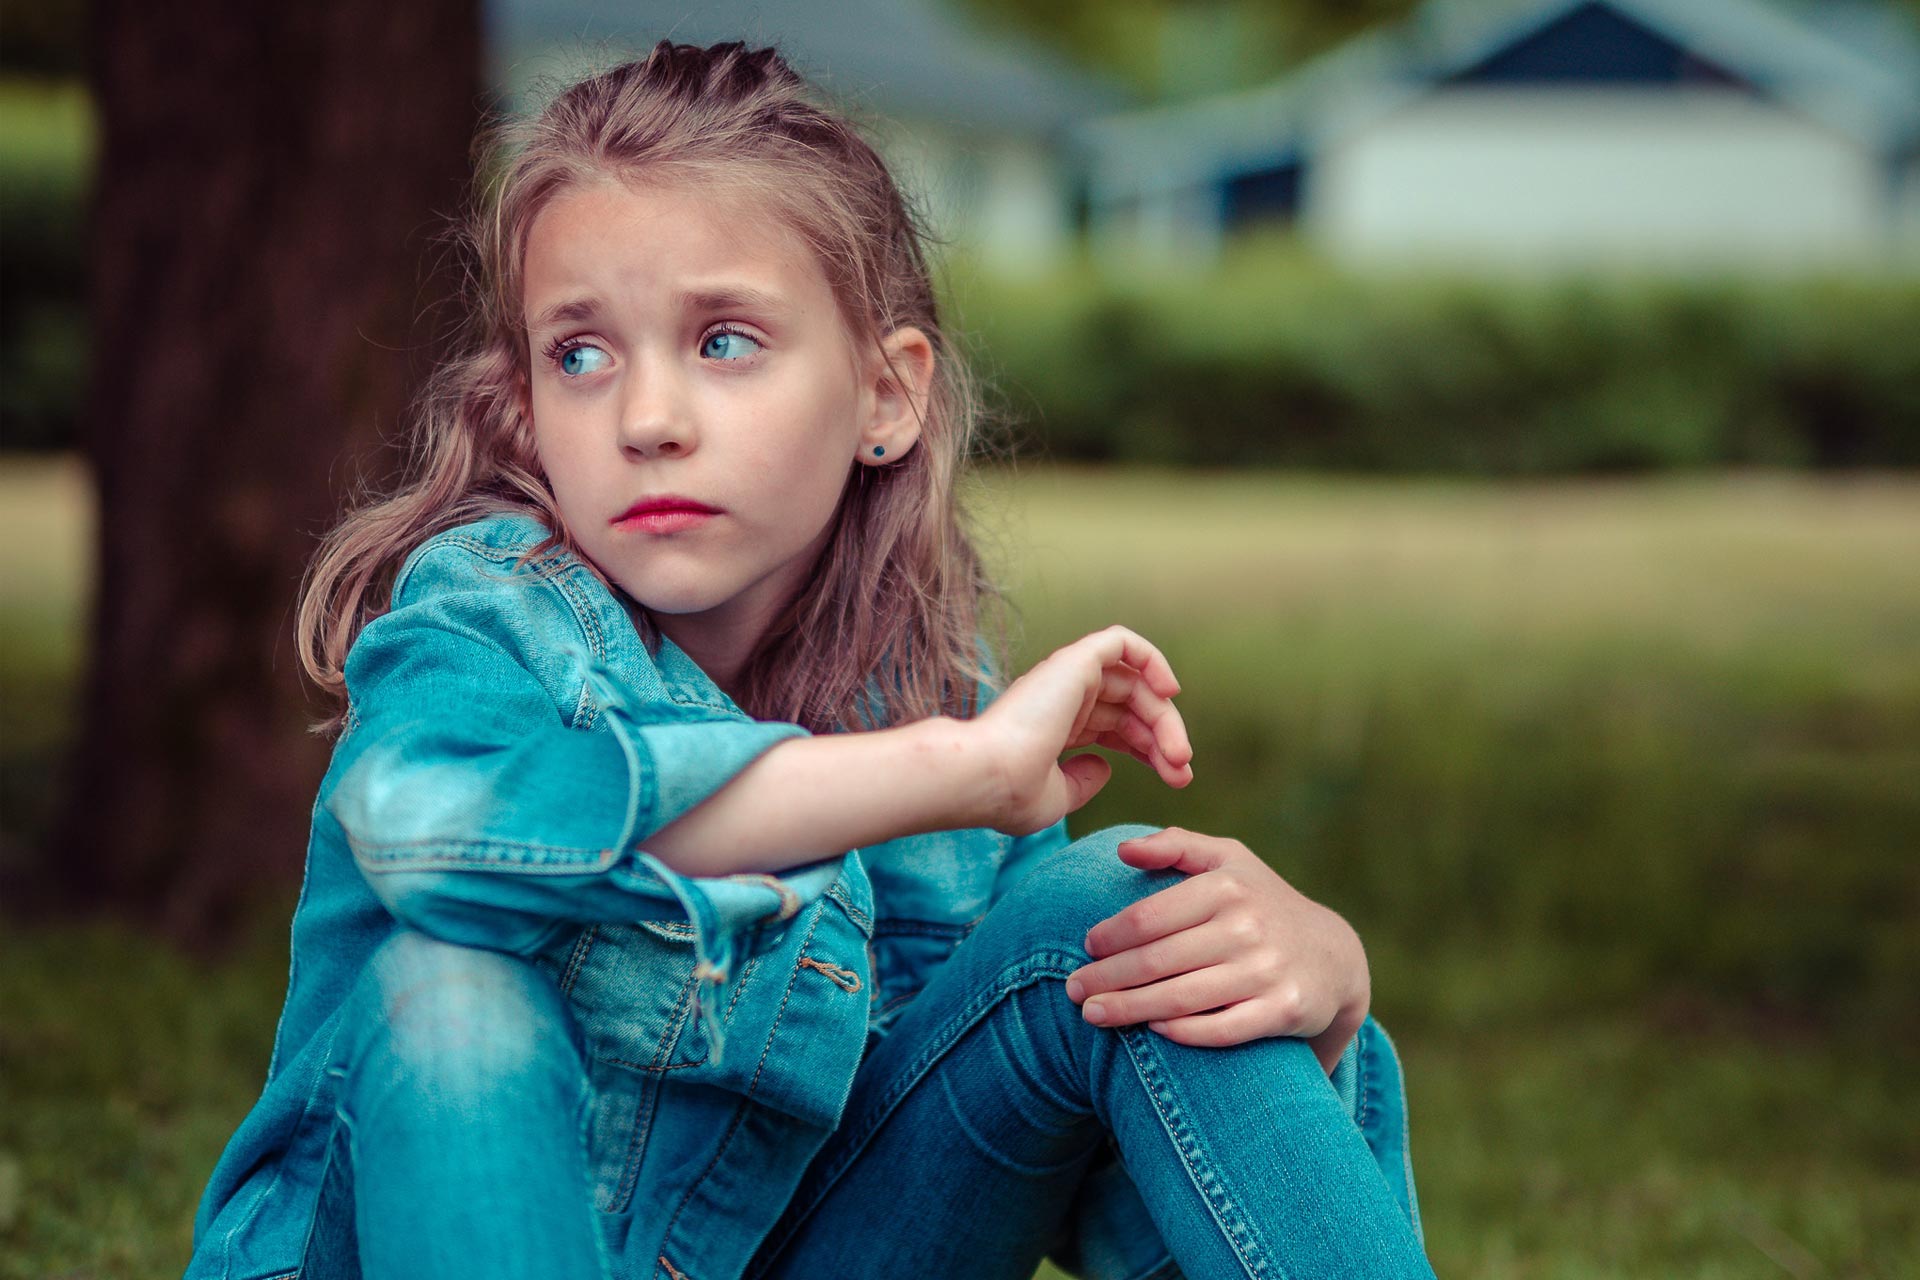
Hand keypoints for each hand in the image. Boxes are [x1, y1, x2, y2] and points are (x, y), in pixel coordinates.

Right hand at [970, 626, 1192, 835]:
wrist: (986, 777)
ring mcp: (1067, 678)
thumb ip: (1082, 782)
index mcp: (1056, 728)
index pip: (1116, 727)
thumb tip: (1105, 766)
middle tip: (1182, 772)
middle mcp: (1062, 699)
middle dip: (1164, 738)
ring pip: (1135, 682)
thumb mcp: (1055, 798)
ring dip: (1165, 716)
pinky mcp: (1074, 661)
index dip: (1150, 751)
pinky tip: (1170, 692)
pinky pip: (1122, 643)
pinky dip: (1151, 659)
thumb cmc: (1009, 794)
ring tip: (1179, 754)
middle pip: (1132, 707)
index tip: (1175, 780)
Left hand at [1064, 827, 1369, 1073]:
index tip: (1085, 949)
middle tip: (1073, 991)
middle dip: (1107, 978)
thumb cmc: (1261, 903)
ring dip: (1129, 1009)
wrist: (1332, 956)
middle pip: (1157, 960)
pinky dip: (1183, 1032)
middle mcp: (1248, 927)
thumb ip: (1175, 846)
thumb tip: (1123, 850)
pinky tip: (1152, 1030)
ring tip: (1093, 1016)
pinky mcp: (1283, 1011)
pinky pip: (1222, 1028)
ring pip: (1181, 997)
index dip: (1110, 936)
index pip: (1150, 916)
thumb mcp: (1228, 860)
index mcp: (1227, 886)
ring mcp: (1267, 971)